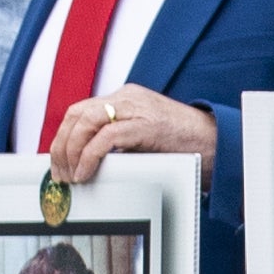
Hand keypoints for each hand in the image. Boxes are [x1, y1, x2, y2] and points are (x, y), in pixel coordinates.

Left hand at [46, 83, 216, 187]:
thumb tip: (86, 163)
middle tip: (59, 173)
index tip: (58, 161)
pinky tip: (86, 172)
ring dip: (71, 151)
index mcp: (125, 98)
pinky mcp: (145, 123)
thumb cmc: (182, 145)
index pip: (80, 110)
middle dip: (62, 145)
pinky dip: (89, 156)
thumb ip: (116, 142)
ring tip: (71, 175)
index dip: (63, 136)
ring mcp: (137, 108)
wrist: (216, 143)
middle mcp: (127, 97)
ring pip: (86, 121)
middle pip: (77, 114)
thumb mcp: (142, 138)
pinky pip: (106, 137)